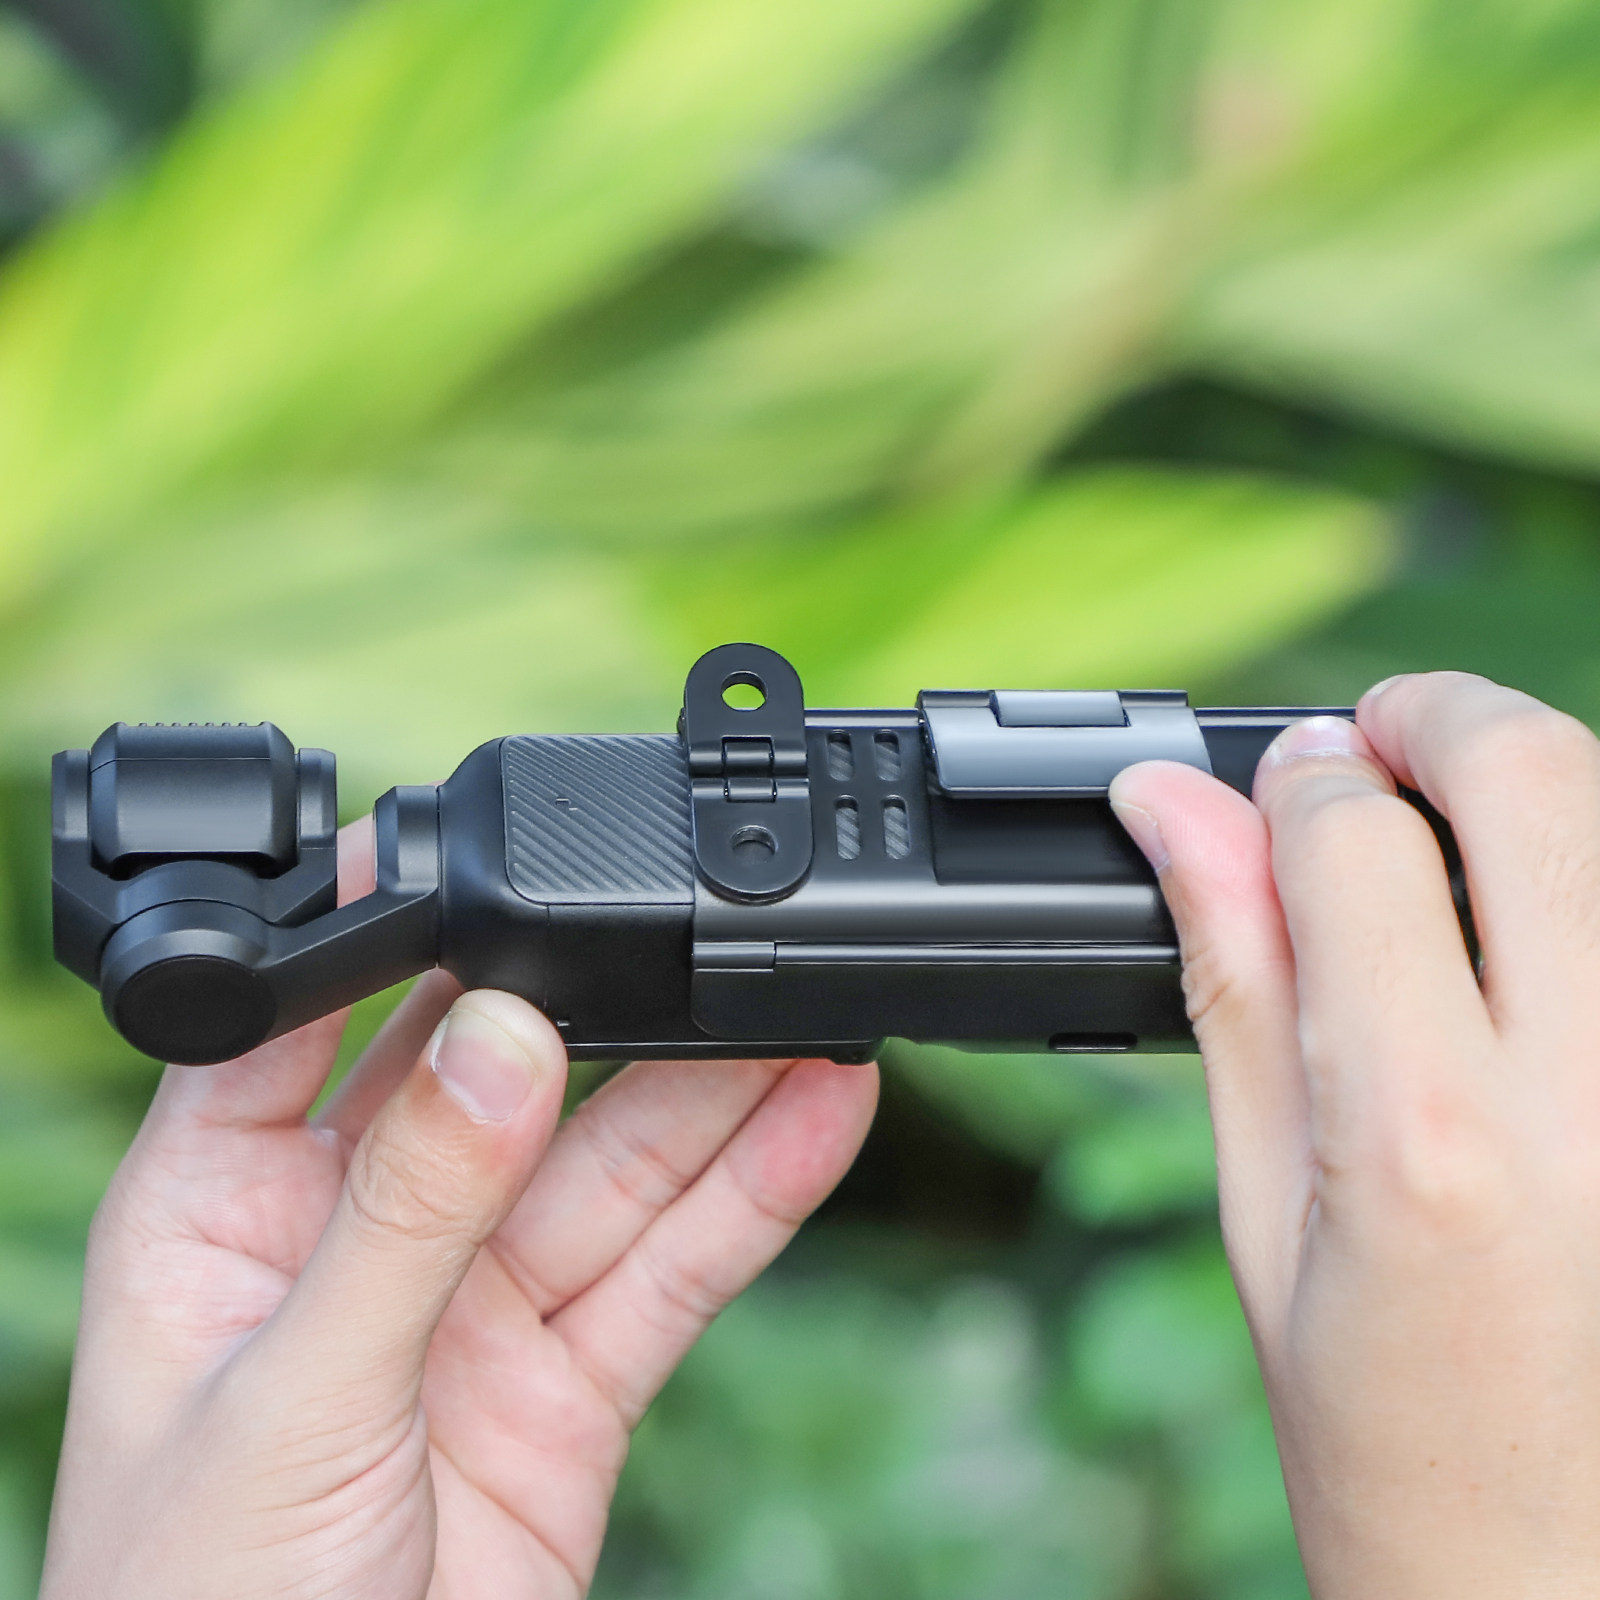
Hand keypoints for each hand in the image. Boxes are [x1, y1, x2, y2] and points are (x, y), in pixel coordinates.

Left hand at [39, 821, 877, 1599]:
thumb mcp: (294, 1396)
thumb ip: (408, 1210)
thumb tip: (499, 1034)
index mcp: (224, 1209)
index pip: (310, 1024)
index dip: (394, 930)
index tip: (492, 845)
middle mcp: (357, 1235)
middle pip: (498, 1082)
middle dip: (601, 1010)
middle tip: (701, 932)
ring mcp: (472, 1307)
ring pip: (607, 1167)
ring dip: (709, 1092)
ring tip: (800, 1011)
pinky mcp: (567, 1380)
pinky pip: (670, 1268)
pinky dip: (751, 1196)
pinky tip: (817, 1115)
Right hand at [1110, 673, 1599, 1596]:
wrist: (1575, 1592)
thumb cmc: (1401, 1448)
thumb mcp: (1265, 1216)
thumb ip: (1236, 984)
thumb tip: (1174, 820)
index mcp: (1428, 1137)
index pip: (1352, 840)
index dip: (1288, 780)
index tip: (1263, 785)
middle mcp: (1598, 1100)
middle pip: (1539, 774)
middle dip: (1435, 720)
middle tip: (1373, 749)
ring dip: (1536, 789)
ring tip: (1456, 850)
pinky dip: (1591, 892)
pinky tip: (1539, 941)